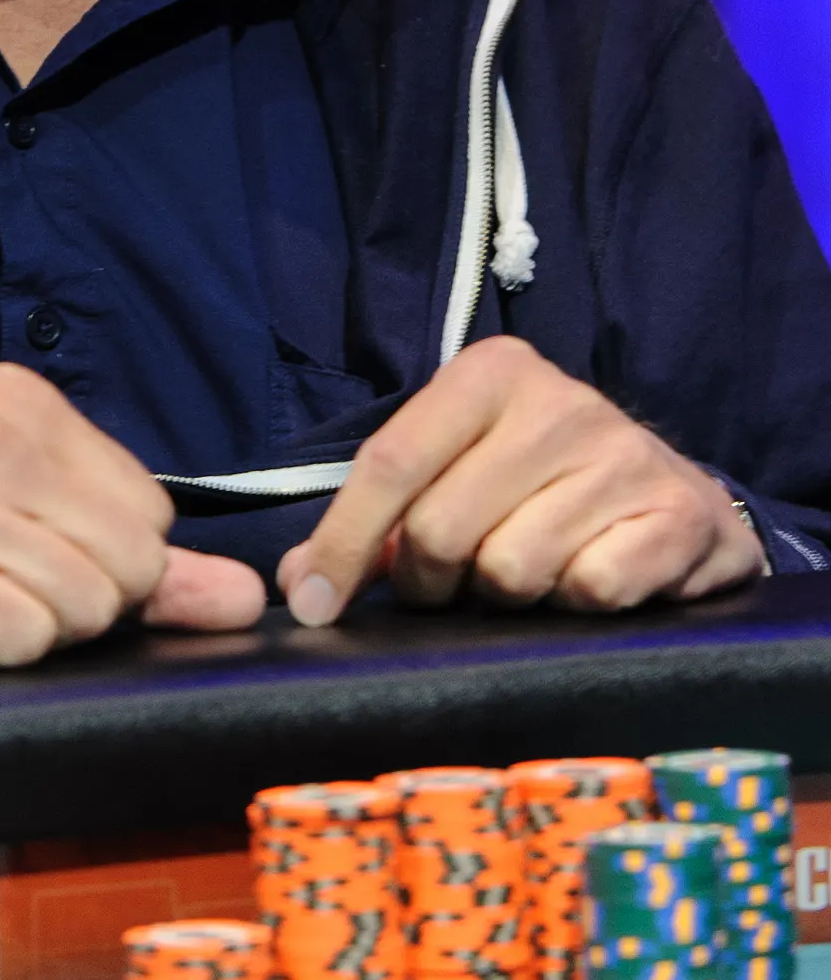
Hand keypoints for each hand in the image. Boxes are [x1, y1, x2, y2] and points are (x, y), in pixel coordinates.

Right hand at [0, 361, 264, 674]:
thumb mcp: (20, 535)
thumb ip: (142, 567)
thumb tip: (248, 599)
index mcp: (20, 399)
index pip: (153, 514)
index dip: (101, 565)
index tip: (16, 555)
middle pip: (132, 563)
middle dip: (75, 605)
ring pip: (84, 607)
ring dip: (25, 633)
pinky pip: (22, 639)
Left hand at [276, 338, 765, 627]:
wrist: (677, 499)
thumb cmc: (541, 489)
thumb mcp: (457, 475)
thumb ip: (376, 522)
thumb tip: (302, 584)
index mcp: (490, 373)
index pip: (390, 462)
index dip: (343, 542)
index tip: (314, 606)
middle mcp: (558, 400)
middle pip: (440, 529)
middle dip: (432, 582)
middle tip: (455, 585)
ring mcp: (623, 454)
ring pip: (511, 569)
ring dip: (509, 596)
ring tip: (531, 571)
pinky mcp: (678, 513)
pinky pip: (588, 590)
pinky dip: (577, 604)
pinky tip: (590, 576)